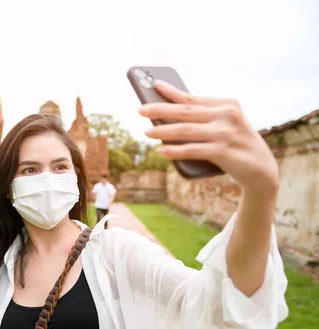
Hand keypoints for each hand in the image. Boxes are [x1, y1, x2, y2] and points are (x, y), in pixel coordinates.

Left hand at [139, 80, 279, 196]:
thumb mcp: (224, 126)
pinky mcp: (224, 151)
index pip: (193, 98)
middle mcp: (228, 115)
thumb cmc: (236, 144)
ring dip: (163, 131)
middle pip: (186, 111)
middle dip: (160, 109)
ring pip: (186, 130)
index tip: (154, 85)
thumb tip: (166, 117)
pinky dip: (175, 150)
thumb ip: (203, 119)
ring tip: (146, 132)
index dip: (172, 92)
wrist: (262, 169)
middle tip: (140, 109)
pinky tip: (161, 150)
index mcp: (228, 104)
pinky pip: (193, 150)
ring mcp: (226, 133)